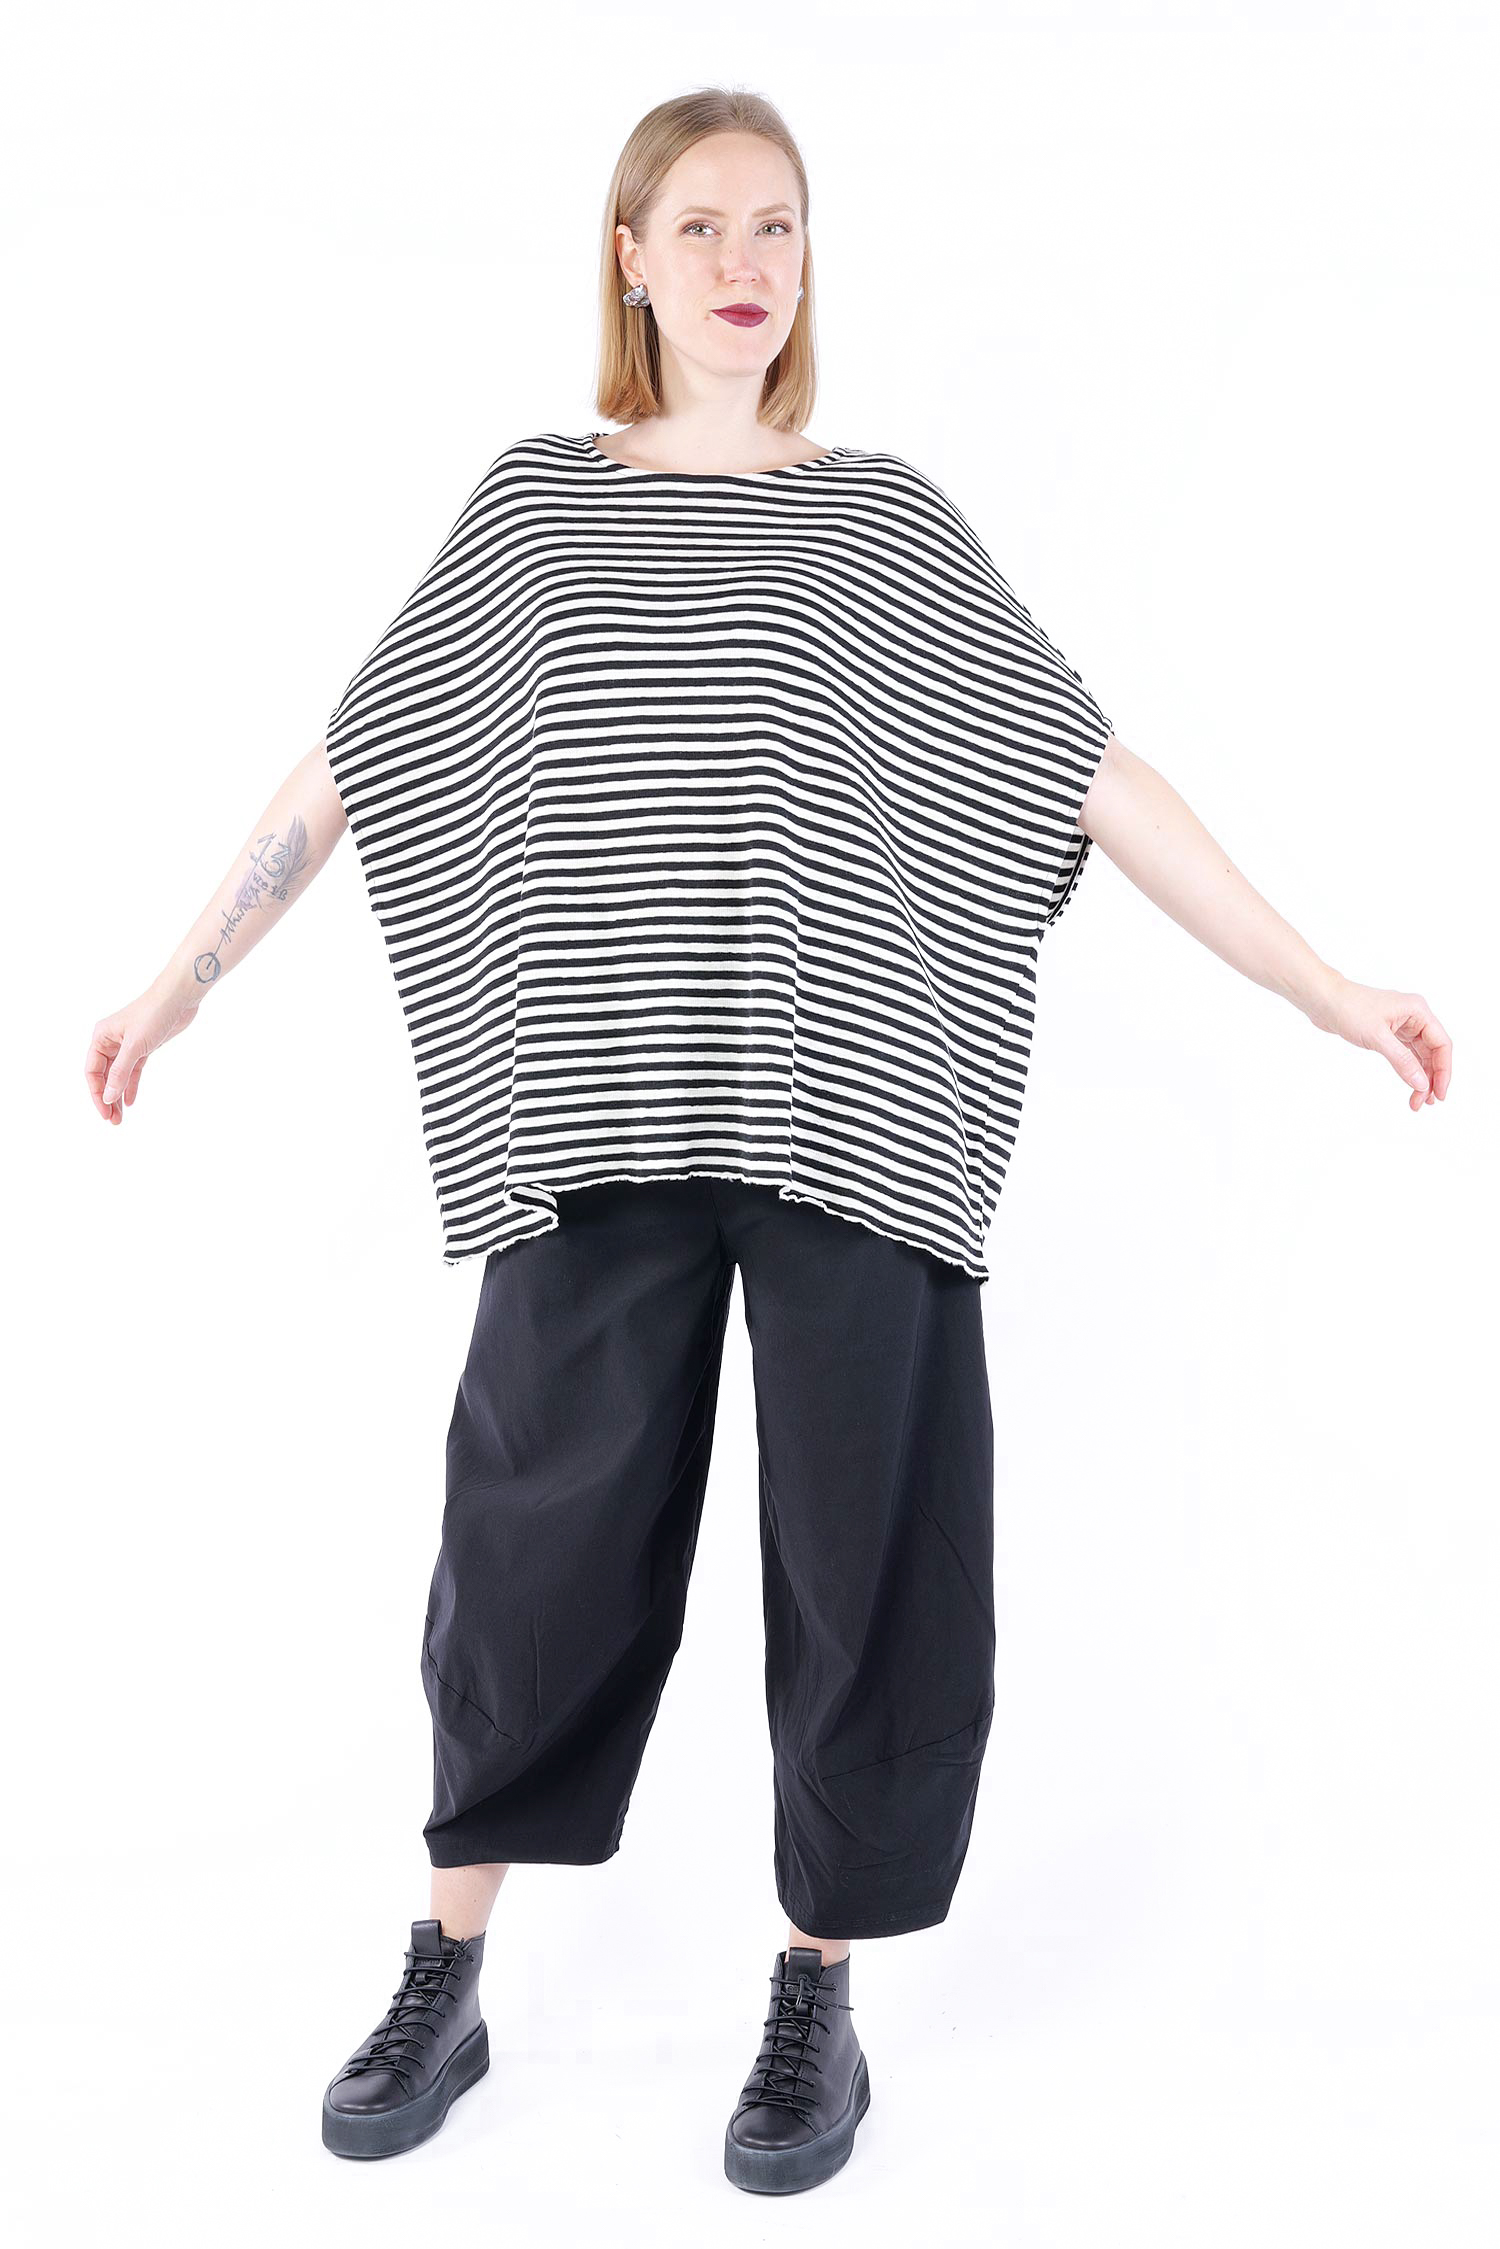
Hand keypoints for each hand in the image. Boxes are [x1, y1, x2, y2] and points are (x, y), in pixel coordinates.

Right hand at [85, 968, 202, 1124]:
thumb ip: (120, 1072)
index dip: (97, 1094)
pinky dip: (131, 1085)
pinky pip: (133, 1070)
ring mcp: (127, 1044)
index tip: (105, 1112)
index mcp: (101, 1037)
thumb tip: (108, 1097)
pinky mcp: (143, 1047)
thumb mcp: (135, 1046)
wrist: (179, 998)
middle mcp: (111, 1041)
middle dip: (107, 1098)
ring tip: (120, 1117)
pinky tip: (130, 1101)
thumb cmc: (154, 1014)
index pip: (92, 1071)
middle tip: (113, 1121)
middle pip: (104, 1076)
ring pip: (118, 1075)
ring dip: (118, 1095)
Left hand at [1307, 972, 1451, 1111]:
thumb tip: (1422, 1084)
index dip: (1444, 1070)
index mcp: (1417, 1011)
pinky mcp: (1388, 1032)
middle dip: (1431, 1078)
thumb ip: (1402, 1061)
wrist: (1323, 1000)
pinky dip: (1408, 1069)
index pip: (1441, 1044)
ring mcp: (1401, 1025)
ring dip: (1420, 1077)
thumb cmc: (1348, 1009)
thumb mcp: (1378, 1037)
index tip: (1439, 1093)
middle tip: (1424, 1102)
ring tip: (1417, 1101)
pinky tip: (1409, 1084)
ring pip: (1419, 1055)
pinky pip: (1406, 1054)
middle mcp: (1413, 1017)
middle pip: (1432, 1052)